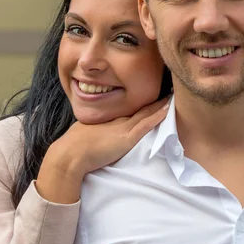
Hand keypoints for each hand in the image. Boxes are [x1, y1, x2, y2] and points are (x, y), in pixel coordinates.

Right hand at [36, 98, 169, 202]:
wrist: (71, 153)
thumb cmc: (75, 146)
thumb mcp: (88, 132)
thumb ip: (98, 132)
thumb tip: (99, 135)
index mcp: (110, 119)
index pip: (130, 109)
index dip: (143, 103)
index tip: (154, 95)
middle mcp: (118, 120)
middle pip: (140, 108)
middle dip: (154, 100)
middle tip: (169, 89)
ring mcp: (123, 128)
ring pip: (146, 114)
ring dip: (159, 105)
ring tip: (172, 96)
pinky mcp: (127, 138)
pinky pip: (145, 125)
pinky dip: (156, 117)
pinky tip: (167, 110)